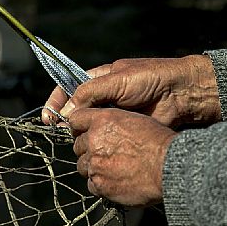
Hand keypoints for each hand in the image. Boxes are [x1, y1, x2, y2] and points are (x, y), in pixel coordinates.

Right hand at [42, 56, 220, 127]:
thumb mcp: (117, 80)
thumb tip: (68, 112)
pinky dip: (96, 141)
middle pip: (75, 109)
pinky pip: (103, 136)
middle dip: (65, 119)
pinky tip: (92, 146)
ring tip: (77, 138)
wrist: (179, 93)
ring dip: (79, 132)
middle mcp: (102, 96)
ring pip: (88, 125)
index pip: (68, 88)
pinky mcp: (121, 129)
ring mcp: (112, 114)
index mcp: (98, 79)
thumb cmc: (149, 79)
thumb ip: (90, 92)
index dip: (56, 101)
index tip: (47, 117)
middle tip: (60, 130)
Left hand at [70, 108, 175, 206]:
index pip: (76, 119)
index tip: (85, 133)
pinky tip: (115, 182)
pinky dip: (100, 184)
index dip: (80, 127)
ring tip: (111, 169)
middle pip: (78, 145)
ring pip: (83, 166)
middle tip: (104, 154)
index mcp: (102, 120)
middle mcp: (94, 141)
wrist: (167, 166)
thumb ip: (113, 123)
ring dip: (93, 168)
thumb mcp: (135, 120)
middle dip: (88, 149)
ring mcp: (95, 164)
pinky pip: (91, 184)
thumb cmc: (159, 142)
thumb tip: (106, 129)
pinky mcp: (99, 184)